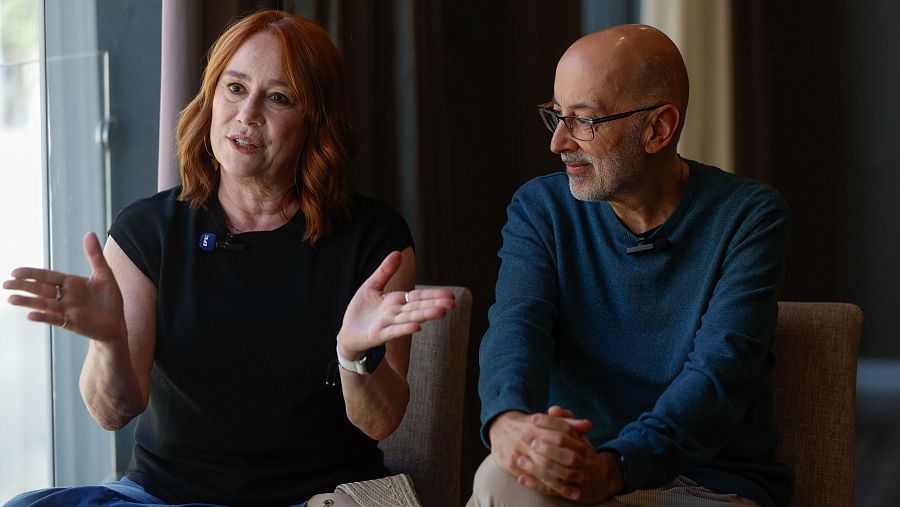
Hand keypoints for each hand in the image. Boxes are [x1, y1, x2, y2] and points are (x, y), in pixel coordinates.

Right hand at [3, 232, 126, 342]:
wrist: (117, 322)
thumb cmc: (110, 298)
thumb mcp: (104, 274)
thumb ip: (95, 255)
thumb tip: (90, 233)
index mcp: (70, 283)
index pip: (47, 276)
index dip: (32, 274)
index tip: (15, 272)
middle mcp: (65, 296)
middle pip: (41, 289)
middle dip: (24, 286)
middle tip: (5, 284)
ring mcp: (67, 310)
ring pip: (44, 304)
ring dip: (28, 302)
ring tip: (11, 299)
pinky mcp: (72, 323)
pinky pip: (56, 320)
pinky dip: (44, 317)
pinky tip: (31, 315)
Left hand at [337, 251, 454, 358]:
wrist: (348, 333)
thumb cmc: (361, 311)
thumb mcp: (372, 285)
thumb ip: (385, 271)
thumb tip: (398, 252)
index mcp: (396, 301)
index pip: (418, 297)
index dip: (433, 295)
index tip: (450, 295)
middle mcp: (396, 313)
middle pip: (418, 307)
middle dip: (435, 305)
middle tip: (452, 303)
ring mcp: (389, 324)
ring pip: (410, 318)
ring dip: (425, 315)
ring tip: (441, 312)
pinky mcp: (378, 335)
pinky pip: (393, 331)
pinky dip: (404, 329)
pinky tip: (417, 328)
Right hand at [488, 409, 586, 495]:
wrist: (500, 428)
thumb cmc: (529, 425)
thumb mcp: (547, 421)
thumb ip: (568, 423)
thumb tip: (588, 425)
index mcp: (536, 425)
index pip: (559, 434)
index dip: (574, 444)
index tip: (587, 454)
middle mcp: (526, 438)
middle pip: (550, 454)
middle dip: (567, 467)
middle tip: (583, 476)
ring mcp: (518, 452)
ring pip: (542, 470)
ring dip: (560, 482)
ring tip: (576, 490)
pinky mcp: (511, 464)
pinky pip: (531, 478)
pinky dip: (546, 487)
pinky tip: (559, 493)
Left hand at [515, 406, 624, 502]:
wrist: (599, 479)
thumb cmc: (581, 452)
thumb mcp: (576, 436)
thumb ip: (565, 421)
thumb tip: (554, 410)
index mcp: (583, 445)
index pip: (568, 431)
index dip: (551, 423)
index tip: (534, 419)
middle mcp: (584, 462)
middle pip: (568, 455)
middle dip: (549, 449)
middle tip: (531, 442)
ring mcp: (579, 478)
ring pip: (561, 475)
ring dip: (540, 468)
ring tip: (521, 460)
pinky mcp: (570, 492)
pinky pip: (553, 490)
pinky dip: (536, 485)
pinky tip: (522, 479)